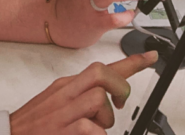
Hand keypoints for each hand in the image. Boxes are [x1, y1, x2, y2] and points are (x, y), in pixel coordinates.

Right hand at [9, 51, 158, 134]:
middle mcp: (65, 93)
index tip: (150, 57)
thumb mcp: (56, 104)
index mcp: (66, 86)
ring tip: (96, 128)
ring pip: (100, 99)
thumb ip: (80, 99)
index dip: (131, 63)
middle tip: (119, 104)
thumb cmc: (34, 125)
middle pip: (102, 72)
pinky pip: (93, 129)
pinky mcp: (64, 130)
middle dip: (119, 87)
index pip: (102, 67)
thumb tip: (105, 102)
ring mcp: (64, 111)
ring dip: (107, 118)